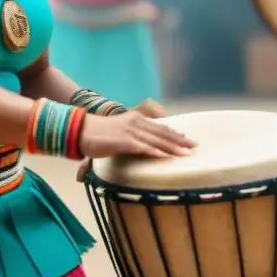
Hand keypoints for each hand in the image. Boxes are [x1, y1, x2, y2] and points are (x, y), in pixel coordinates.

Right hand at [75, 99, 191, 180]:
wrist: (81, 130)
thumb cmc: (99, 134)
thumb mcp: (120, 133)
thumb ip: (133, 139)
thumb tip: (144, 147)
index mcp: (137, 119)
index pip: (161, 127)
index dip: (175, 133)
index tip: (188, 139)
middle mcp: (136, 123)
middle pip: (163, 132)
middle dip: (180, 140)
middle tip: (195, 147)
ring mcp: (131, 131)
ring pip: (156, 140)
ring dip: (172, 147)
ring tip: (185, 154)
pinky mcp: (123, 141)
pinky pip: (142, 147)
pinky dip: (154, 152)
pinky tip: (164, 157)